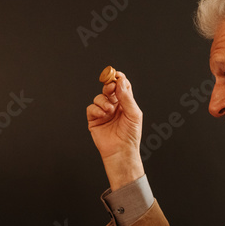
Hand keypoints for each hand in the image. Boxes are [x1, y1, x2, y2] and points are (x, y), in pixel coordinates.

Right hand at [85, 71, 144, 189]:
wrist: (121, 150)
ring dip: (103, 101)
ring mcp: (103, 112)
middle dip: (109, 85)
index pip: (121, 86)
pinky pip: (91, 108)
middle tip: (111, 86)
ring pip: (99, 97)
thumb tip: (120, 82)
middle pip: (109, 89)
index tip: (116, 75)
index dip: (118, 79)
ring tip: (110, 110)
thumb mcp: (133, 113)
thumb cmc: (130, 135)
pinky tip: (103, 114)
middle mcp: (114, 105)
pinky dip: (96, 109)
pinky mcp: (94, 119)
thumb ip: (127, 97)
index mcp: (125, 103)